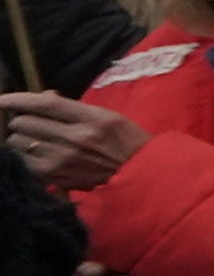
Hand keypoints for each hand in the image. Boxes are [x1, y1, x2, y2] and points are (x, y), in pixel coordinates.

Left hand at [0, 93, 143, 191]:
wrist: (138, 177)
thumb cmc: (126, 142)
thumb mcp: (108, 116)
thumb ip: (74, 107)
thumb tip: (43, 97)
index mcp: (91, 119)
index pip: (45, 105)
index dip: (18, 99)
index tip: (1, 99)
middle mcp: (74, 139)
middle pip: (25, 123)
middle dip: (23, 120)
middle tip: (33, 123)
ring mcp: (61, 160)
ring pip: (18, 142)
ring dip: (21, 138)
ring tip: (36, 140)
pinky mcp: (53, 177)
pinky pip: (22, 161)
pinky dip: (24, 155)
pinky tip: (36, 154)